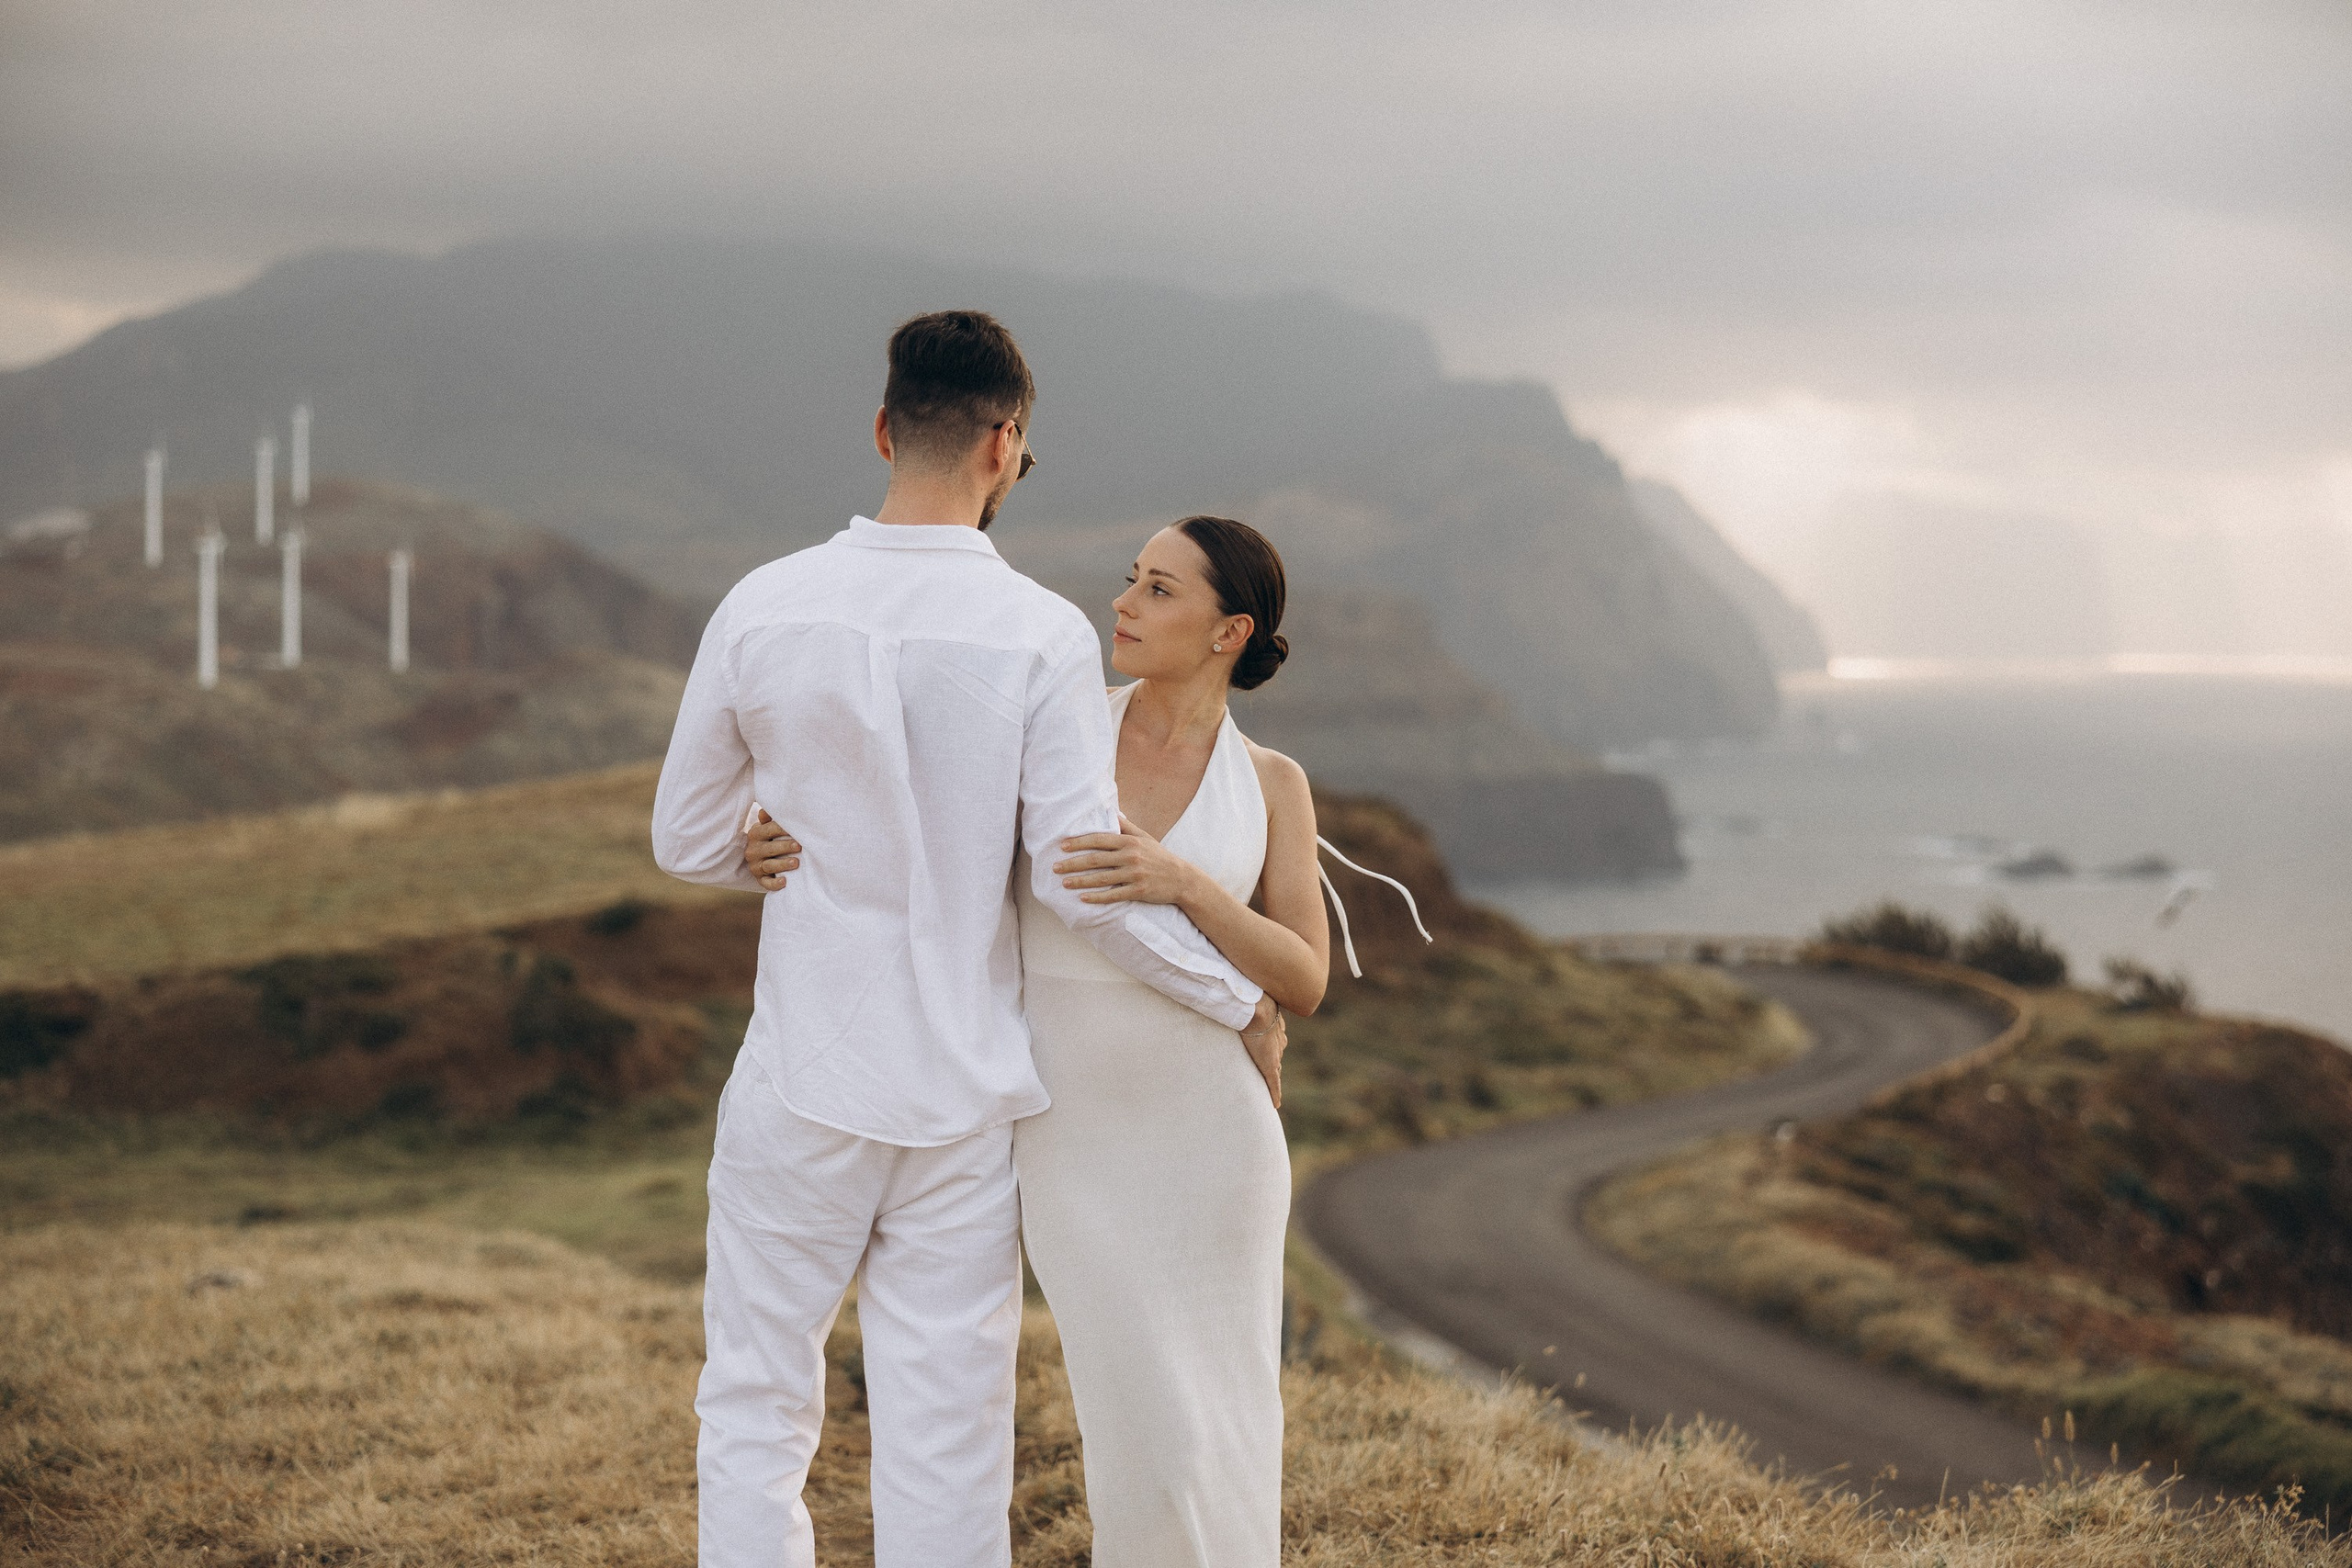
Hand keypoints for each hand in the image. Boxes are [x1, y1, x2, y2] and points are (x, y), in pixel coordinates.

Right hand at [743, 808, 801, 890]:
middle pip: (770, 848)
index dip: (783, 829)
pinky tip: (784, 882)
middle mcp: (753, 850)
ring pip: (769, 865)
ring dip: (782, 865)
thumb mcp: (768, 826)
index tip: (798, 828)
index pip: (769, 830)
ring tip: (796, 863)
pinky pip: (766, 882)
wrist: (761, 855)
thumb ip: (769, 817)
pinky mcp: (759, 879)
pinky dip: (774, 883)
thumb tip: (766, 809)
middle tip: (800, 846)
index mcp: (756, 834)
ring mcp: (755, 865)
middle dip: (785, 847)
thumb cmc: (770, 837)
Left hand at [1053, 815, 1200, 906]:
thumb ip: (1126, 827)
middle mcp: (1131, 857)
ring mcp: (1134, 875)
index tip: (1062, 846)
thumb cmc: (1160, 857)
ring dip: (1080, 881)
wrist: (1182, 879)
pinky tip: (1083, 898)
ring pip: (1101, 879)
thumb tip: (1110, 813)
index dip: (1079, 842)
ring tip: (1064, 884)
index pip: (1099, 839)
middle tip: (1055, 867)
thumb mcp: (1145, 837)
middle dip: (1072, 863)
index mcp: (1130, 842)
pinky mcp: (1138, 891)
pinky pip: (1113, 895)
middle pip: (1095, 860)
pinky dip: (1097, 897)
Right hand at [1241, 993, 1284, 1108]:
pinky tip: (1275, 1103)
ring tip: (1270, 1088)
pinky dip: (1275, 1093)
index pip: (1275, 1041)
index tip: (1269, 1049)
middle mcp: (1277, 1042)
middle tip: (1270, 1069)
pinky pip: (1274, 1084)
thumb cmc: (1249, 1003)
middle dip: (1274, 1061)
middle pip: (1277, 1055)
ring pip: (1275, 1070)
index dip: (1273, 1047)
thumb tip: (1220, 994)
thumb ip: (1235, 1003)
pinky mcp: (1270, 1066)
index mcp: (1274, 1028)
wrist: (1257, 1010)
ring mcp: (1274, 1055)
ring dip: (1272, 1078)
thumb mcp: (1244, 1003)